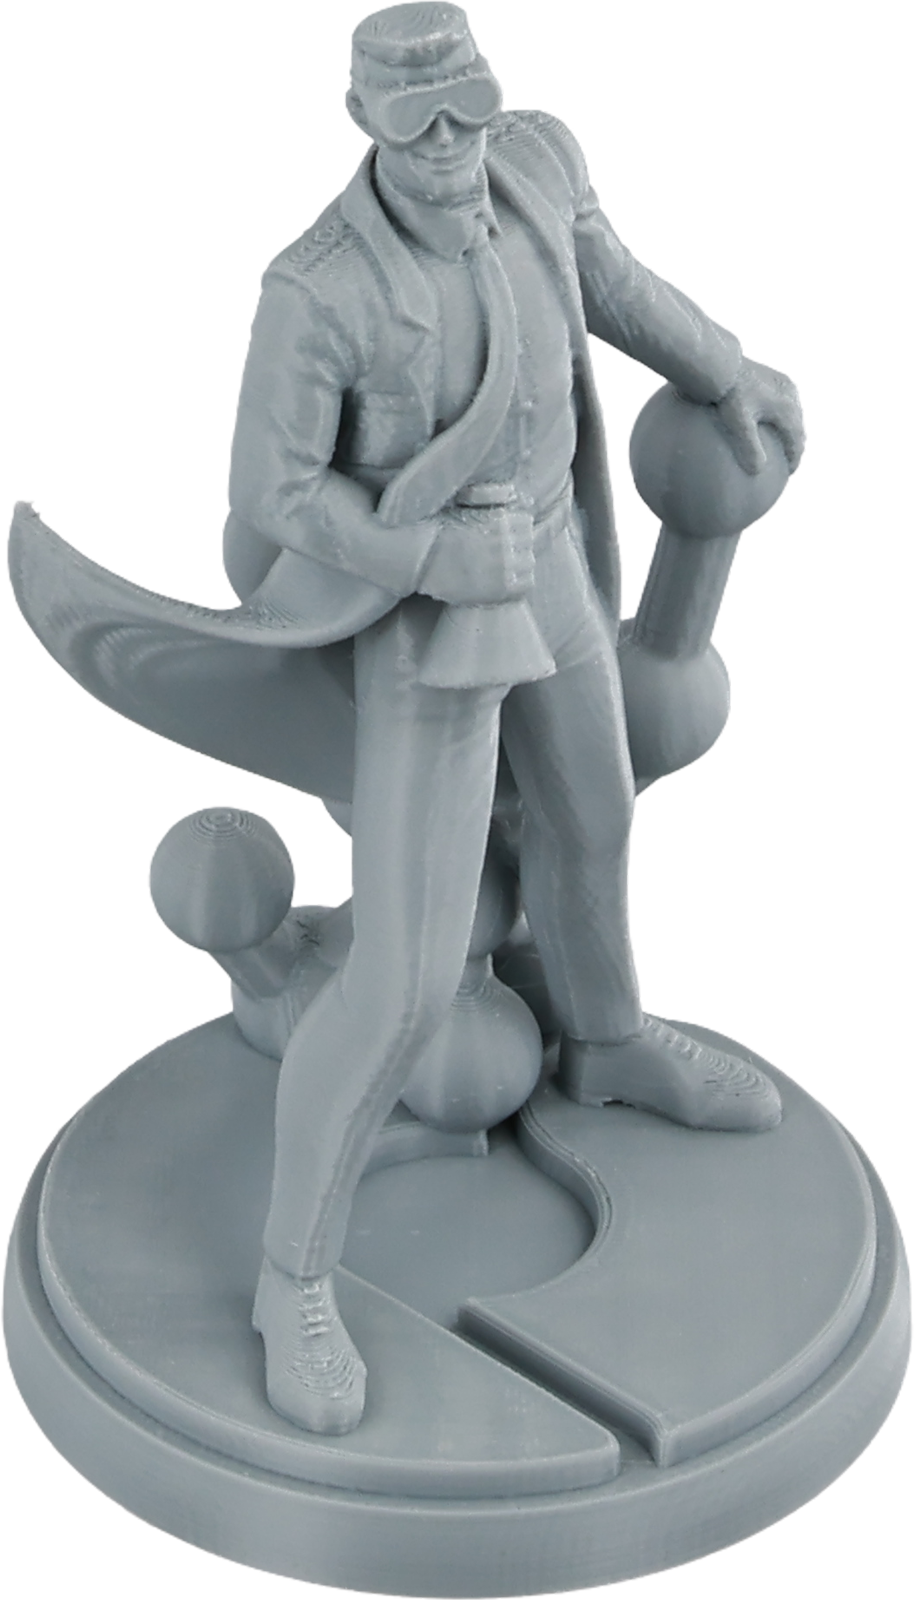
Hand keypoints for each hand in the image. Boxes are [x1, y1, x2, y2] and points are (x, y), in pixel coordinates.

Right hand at [416, 504, 534, 604]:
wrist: (420, 560)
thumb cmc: (437, 531)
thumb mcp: (462, 504)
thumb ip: (488, 499)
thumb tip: (511, 493)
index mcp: (500, 519)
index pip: (526, 523)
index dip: (515, 530)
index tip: (505, 537)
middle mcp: (507, 540)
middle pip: (528, 543)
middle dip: (517, 547)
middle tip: (502, 555)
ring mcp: (506, 565)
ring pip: (529, 564)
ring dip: (519, 566)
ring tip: (502, 570)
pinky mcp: (503, 588)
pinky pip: (525, 585)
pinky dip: (517, 585)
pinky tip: (503, 584)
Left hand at [714, 357, 806, 476]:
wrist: (721, 363)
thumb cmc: (729, 394)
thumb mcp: (738, 424)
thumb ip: (749, 448)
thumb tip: (757, 471)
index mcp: (787, 408)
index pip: (797, 440)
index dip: (794, 458)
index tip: (789, 473)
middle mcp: (791, 394)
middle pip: (798, 426)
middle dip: (795, 444)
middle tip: (788, 461)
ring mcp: (784, 383)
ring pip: (793, 412)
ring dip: (789, 429)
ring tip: (781, 441)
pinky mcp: (774, 375)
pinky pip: (783, 400)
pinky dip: (780, 415)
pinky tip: (768, 419)